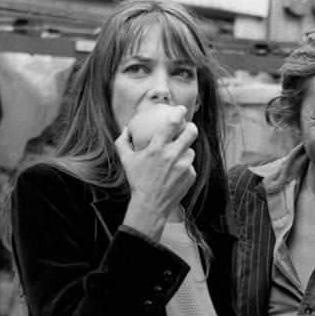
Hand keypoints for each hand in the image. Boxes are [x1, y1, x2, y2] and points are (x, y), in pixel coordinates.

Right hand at [116, 111, 197, 236]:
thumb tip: (126, 128)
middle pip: (191, 133)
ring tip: (177, 156)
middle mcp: (172, 155)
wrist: (151, 206)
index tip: (180, 109)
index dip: (179, 112)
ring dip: (185, 151)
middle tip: (188, 128)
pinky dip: (184, 166)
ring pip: (191, 150)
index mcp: (157, 148)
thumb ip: (123, 142)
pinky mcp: (190, 176)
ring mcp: (183, 166)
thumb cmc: (137, 181)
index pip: (172, 123)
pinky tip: (176, 172)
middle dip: (191, 127)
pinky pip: (190, 165)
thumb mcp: (126, 161)